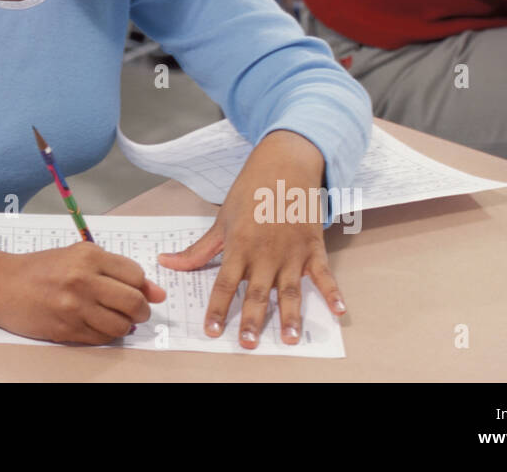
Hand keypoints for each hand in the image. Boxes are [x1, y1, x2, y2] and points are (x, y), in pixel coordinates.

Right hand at [0, 242, 166, 343]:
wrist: (2, 285)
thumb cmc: (41, 268)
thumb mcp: (77, 256)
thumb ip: (116, 270)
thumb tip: (156, 293)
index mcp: (88, 256)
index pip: (135, 275)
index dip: (142, 286)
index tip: (138, 291)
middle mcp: (82, 280)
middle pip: (134, 302)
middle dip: (141, 310)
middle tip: (136, 311)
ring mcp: (74, 307)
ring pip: (121, 325)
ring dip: (125, 325)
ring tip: (114, 318)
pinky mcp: (66, 330)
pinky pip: (102, 338)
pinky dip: (106, 335)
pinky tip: (96, 324)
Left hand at [158, 130, 345, 347]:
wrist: (285, 163)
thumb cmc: (250, 191)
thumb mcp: (221, 219)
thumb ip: (198, 249)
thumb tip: (167, 262)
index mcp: (239, 246)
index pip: (225, 284)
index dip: (218, 309)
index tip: (212, 331)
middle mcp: (265, 253)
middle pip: (258, 292)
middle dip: (253, 320)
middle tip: (249, 344)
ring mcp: (292, 251)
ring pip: (291, 290)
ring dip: (291, 316)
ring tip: (291, 339)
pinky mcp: (313, 247)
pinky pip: (324, 274)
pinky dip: (334, 292)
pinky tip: (340, 311)